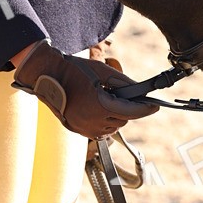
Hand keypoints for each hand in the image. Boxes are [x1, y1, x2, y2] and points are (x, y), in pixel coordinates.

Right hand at [12, 40, 158, 138]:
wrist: (47, 77)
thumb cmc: (74, 70)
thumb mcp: (101, 71)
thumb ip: (122, 82)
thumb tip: (138, 90)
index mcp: (101, 105)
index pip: (131, 111)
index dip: (146, 108)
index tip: (155, 106)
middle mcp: (94, 121)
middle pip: (124, 119)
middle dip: (127, 108)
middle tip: (119, 94)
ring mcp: (85, 128)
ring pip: (112, 127)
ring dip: (115, 116)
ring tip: (103, 98)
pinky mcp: (78, 131)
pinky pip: (100, 131)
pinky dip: (103, 122)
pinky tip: (95, 107)